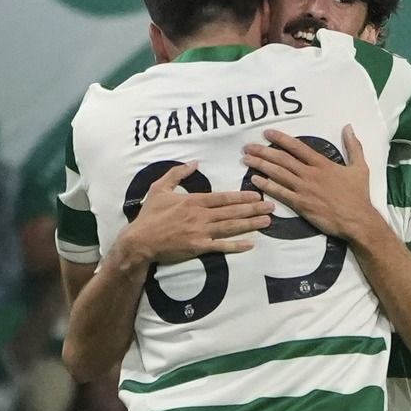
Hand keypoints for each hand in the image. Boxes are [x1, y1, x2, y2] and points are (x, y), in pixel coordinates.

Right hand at [122, 161, 272, 264]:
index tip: (257, 195)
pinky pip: (221, 246)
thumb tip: (194, 162)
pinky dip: (236, 245)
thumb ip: (177, 174)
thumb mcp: (159, 188)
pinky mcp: (198, 247)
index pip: (223, 198)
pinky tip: (251, 243)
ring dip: (250, 224)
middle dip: (253, 209)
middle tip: (271, 206)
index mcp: (193, 201)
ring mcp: (200, 232)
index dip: (241, 197)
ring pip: (230, 227)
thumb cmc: (149, 215)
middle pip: (231, 211)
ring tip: (267, 221)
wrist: (140, 240)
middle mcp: (200, 216)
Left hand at [241, 126, 379, 241]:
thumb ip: (353, 146)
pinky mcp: (300, 204)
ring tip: (246, 159)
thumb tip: (348, 127)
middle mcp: (311, 174)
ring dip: (261, 165)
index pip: (298, 147)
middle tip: (248, 146)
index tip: (267, 133)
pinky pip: (280, 192)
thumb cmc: (358, 195)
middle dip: (263, 151)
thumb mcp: (360, 167)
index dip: (281, 139)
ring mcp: (304, 189)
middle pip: (283, 159)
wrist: (357, 219)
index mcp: (323, 164)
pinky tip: (254, 180)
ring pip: (278, 174)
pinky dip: (266, 185)